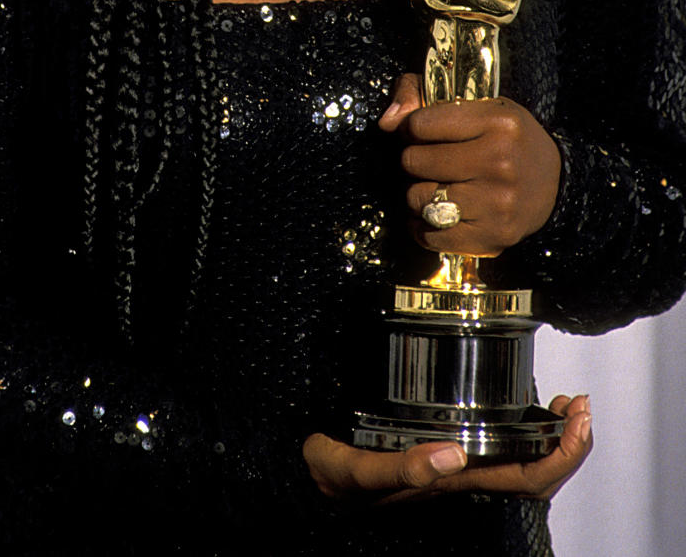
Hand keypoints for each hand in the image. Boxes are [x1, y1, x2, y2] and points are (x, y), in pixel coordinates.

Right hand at [303, 394, 591, 503]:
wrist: (310, 479)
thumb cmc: (331, 478)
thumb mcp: (356, 471)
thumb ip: (400, 468)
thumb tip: (450, 454)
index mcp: (450, 484)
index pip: (525, 480)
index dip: (560, 456)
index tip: (575, 421)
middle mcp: (462, 479)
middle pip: (537, 477)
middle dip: (569, 444)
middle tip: (580, 408)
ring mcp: (457, 468)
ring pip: (525, 466)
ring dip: (554, 438)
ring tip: (567, 407)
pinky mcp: (445, 450)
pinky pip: (501, 451)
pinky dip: (528, 431)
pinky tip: (533, 413)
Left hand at [378, 74, 560, 254]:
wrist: (555, 183)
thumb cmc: (507, 139)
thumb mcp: (478, 104)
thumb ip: (422, 96)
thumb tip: (387, 122)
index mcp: (497, 123)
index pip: (420, 124)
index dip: (412, 129)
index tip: (422, 133)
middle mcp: (500, 162)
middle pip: (414, 162)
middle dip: (414, 161)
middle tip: (430, 162)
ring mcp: (498, 203)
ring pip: (419, 199)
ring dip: (418, 194)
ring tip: (437, 187)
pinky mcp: (493, 236)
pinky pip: (431, 236)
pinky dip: (423, 227)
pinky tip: (436, 215)